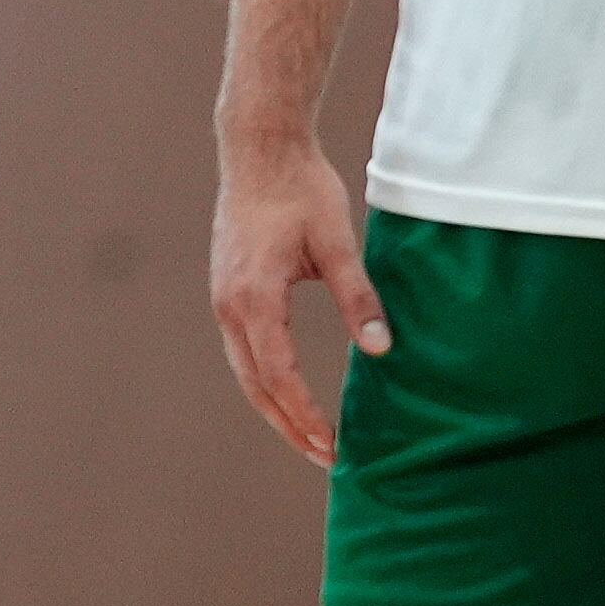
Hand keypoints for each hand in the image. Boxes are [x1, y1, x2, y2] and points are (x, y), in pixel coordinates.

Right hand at [208, 133, 390, 466]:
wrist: (260, 147)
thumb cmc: (302, 188)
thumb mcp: (337, 242)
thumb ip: (358, 297)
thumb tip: (381, 348)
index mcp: (255, 299)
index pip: (279, 376)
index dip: (305, 415)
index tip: (333, 445)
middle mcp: (230, 306)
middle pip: (256, 386)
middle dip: (290, 426)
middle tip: (326, 457)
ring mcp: (223, 300)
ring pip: (246, 372)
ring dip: (276, 407)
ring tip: (310, 437)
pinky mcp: (228, 291)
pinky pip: (244, 351)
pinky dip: (266, 380)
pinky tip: (289, 391)